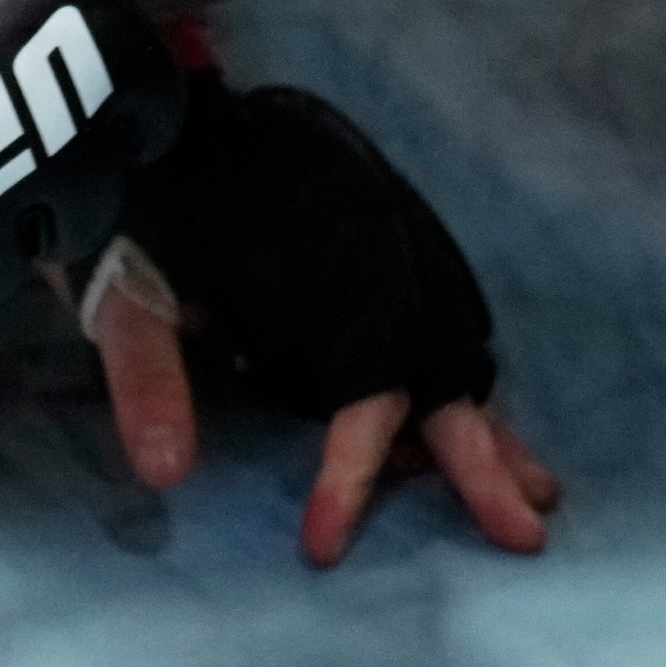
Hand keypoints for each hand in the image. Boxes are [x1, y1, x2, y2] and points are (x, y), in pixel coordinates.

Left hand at [84, 74, 552, 564]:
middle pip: (439, 378)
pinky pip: (433, 329)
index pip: (364, 392)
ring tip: (539, 491)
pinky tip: (477, 425)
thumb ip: (148, 371)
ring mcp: (380, 263)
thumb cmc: (144, 204)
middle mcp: (372, 273)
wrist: (158, 122)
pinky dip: (458, 385)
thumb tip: (166, 473)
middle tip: (526, 534)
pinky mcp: (372, 256)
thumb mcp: (127, 287)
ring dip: (490, 427)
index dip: (350, 473)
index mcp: (323, 284)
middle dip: (482, 461)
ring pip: (450, 355)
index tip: (324, 545)